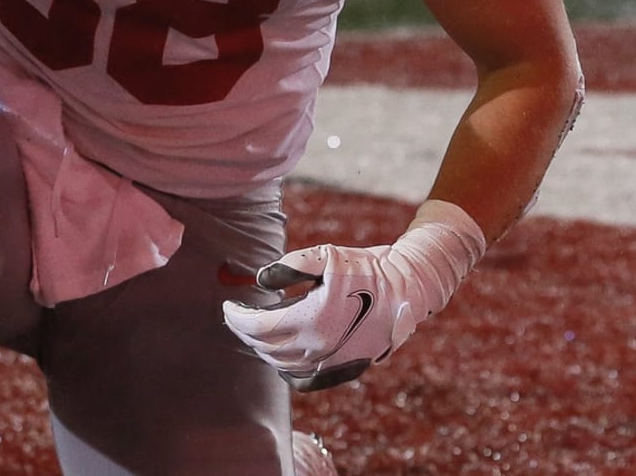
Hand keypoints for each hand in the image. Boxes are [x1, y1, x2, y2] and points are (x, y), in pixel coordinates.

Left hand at [222, 201, 485, 390]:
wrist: (406, 290)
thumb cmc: (365, 268)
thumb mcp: (325, 256)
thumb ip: (289, 266)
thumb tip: (261, 279)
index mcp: (312, 320)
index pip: (260, 328)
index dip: (238, 318)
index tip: (229, 306)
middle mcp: (319, 349)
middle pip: (267, 348)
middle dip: (246, 332)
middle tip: (237, 315)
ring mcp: (332, 364)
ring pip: (282, 364)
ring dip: (263, 348)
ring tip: (256, 329)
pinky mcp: (343, 370)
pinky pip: (304, 379)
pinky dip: (286, 369)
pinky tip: (281, 354)